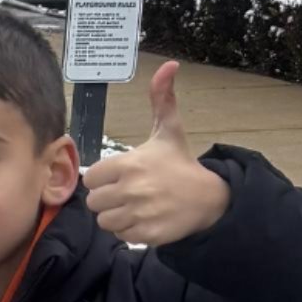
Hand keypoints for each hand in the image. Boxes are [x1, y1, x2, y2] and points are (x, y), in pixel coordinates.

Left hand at [82, 62, 227, 246]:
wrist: (210, 197)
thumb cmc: (181, 163)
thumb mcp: (169, 130)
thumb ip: (161, 98)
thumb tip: (169, 65)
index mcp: (129, 164)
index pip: (91, 178)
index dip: (103, 179)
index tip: (119, 177)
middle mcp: (132, 189)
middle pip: (95, 202)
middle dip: (108, 199)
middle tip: (127, 193)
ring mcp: (140, 213)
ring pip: (105, 221)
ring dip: (116, 216)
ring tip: (135, 206)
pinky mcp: (148, 233)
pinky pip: (122, 235)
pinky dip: (129, 230)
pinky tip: (144, 219)